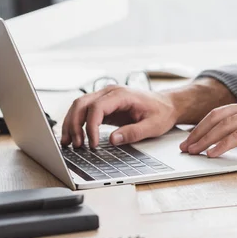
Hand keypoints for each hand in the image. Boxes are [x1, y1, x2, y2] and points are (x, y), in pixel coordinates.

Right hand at [60, 86, 178, 148]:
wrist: (168, 105)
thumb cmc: (162, 112)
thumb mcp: (152, 126)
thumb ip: (133, 132)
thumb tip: (113, 140)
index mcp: (122, 95)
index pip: (97, 107)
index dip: (91, 127)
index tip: (93, 144)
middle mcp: (111, 92)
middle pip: (82, 104)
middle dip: (74, 125)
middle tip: (75, 145)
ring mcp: (106, 97)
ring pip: (79, 106)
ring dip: (71, 124)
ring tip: (69, 143)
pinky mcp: (105, 105)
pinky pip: (85, 111)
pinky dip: (77, 123)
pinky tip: (75, 137)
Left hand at [179, 96, 236, 157]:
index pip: (222, 112)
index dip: (203, 125)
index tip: (191, 138)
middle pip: (218, 116)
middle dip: (199, 131)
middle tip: (185, 146)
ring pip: (225, 124)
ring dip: (206, 138)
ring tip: (194, 150)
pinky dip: (224, 144)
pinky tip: (213, 153)